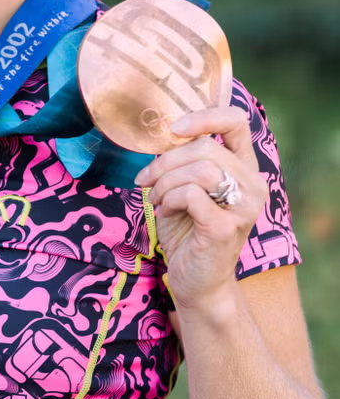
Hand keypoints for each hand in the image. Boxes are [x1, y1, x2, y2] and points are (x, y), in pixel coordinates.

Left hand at [134, 107, 267, 314]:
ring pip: (199, 169)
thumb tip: (164, 135)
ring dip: (166, 180)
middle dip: (166, 160)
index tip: (173, 130)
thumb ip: (184, 161)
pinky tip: (164, 211)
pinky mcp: (226, 227)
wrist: (197, 281)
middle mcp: (253, 185)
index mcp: (243, 168)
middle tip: (146, 179)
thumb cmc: (188, 231)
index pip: (236, 122)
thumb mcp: (185, 187)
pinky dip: (169, 198)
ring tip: (156, 197)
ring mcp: (244, 207)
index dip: (204, 117)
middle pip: (206, 147)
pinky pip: (191, 194)